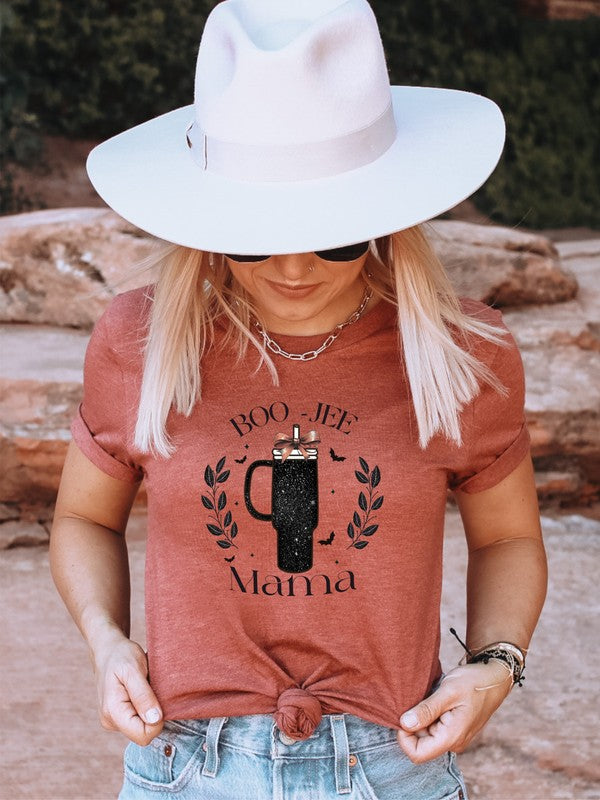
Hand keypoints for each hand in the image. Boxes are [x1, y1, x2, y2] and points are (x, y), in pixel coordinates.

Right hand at [91, 629, 163, 745]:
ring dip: (150, 709)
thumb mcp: (133, 670)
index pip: (143, 736)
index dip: (157, 722)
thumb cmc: (121, 656)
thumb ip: (143, 696)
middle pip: (144, 734)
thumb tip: (155, 720)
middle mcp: (110, 721)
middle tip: (152, 690)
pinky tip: (142, 691)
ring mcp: (114, 720)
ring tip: (146, 688)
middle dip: (154, 715)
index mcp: (112, 712)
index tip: (159, 698)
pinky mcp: (119, 716)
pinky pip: (139, 719)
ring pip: (143, 727)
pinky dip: (146, 707)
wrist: (108, 650)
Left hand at [397, 661, 511, 762]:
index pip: (417, 754)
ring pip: (426, 735)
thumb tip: (404, 724)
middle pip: (420, 744)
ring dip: (421, 718)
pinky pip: (434, 728)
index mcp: (452, 738)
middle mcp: (453, 743)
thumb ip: (426, 710)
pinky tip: (434, 701)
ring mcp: (454, 737)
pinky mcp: (454, 730)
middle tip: (418, 700)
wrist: (494, 679)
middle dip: (413, 725)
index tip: (404, 715)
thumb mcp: (448, 692)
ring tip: (430, 698)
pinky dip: (428, 716)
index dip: (404, 737)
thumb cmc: (473, 683)